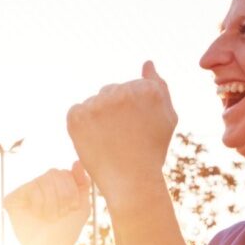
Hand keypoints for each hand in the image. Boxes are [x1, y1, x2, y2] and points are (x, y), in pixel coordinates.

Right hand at [5, 163, 91, 244]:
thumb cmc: (66, 230)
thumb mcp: (82, 205)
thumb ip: (81, 182)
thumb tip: (76, 162)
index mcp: (52, 185)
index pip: (63, 172)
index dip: (71, 191)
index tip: (70, 209)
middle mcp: (36, 185)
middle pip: (54, 173)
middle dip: (63, 195)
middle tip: (58, 214)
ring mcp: (22, 191)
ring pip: (42, 181)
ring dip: (52, 203)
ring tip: (48, 217)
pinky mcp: (11, 199)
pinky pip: (29, 189)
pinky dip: (38, 204)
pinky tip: (36, 216)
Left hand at [66, 61, 176, 203]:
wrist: (131, 181)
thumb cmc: (152, 150)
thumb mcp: (167, 117)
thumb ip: (160, 86)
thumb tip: (147, 62)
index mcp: (147, 89)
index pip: (132, 86)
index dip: (133, 109)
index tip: (136, 127)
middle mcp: (122, 92)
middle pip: (110, 90)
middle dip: (114, 109)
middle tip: (122, 135)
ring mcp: (97, 104)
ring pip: (94, 101)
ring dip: (98, 116)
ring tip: (109, 139)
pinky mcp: (76, 116)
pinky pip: (76, 111)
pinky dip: (82, 124)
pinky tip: (95, 140)